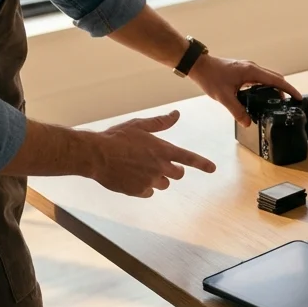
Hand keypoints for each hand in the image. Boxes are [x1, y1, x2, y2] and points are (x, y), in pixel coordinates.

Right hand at [91, 110, 215, 196]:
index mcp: (162, 150)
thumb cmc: (116, 137)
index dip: (202, 164)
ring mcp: (149, 181)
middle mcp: (159, 167)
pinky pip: (148, 192)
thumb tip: (176, 114)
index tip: (212, 168)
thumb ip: (160, 122)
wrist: (95, 155)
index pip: (189, 158)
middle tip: (156, 163)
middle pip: (177, 174)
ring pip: (163, 184)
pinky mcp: (138, 191)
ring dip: (156, 178)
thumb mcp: (139, 125)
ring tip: (138, 168)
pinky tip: (131, 177)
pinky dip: (143, 186)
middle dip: (172, 170)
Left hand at [189, 53, 300, 125]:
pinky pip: (260, 77)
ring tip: (278, 102)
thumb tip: (247, 122)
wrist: (199, 66)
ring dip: (276, 88)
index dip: (289, 89)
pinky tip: (262, 96)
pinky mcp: (243, 70)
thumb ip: (237, 111)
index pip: (277, 80)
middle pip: (275, 78)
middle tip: (291, 103)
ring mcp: (248, 68)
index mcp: (251, 72)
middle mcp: (252, 67)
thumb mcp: (224, 97)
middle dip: (285, 89)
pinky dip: (266, 86)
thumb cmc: (210, 77)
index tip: (299, 98)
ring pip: (268, 77)